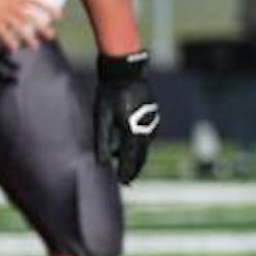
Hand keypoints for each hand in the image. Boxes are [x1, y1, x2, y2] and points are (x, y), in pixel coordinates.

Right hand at [0, 0, 57, 51]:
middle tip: (52, 36)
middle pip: (31, 18)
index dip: (50, 9)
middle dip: (42, 28)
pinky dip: (9, 41)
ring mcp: (2, 13)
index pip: (38, 2)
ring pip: (19, 28)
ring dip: (28, 38)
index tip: (60, 17)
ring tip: (36, 46)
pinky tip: (15, 48)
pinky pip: (3, 33)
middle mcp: (12, 5)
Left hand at [93, 52, 160, 183]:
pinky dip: (140, 145)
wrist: (127, 71)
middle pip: (142, 156)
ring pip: (145, 146)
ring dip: (137, 157)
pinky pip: (147, 136)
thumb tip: (102, 162)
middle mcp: (146, 129)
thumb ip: (101, 140)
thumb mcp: (101, 116)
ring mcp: (152, 123)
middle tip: (127, 182)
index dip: (127, 172)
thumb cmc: (110, 93)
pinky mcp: (153, 117)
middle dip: (134, 169)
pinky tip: (132, 146)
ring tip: (128, 166)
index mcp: (133, 130)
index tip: (123, 183)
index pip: (131, 159)